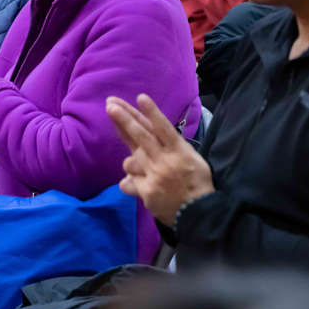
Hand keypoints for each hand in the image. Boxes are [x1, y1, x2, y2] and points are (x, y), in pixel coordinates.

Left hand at [107, 94, 212, 225]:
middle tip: (110, 104)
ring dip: (132, 163)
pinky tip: (140, 186)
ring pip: (129, 160)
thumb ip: (170, 149)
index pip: (163, 127)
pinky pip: (127, 182)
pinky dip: (131, 183)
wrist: (198, 212)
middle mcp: (164, 160)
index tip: (140, 97)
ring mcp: (153, 175)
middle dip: (124, 119)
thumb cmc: (197, 182)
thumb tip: (149, 142)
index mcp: (179, 150)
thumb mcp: (191, 159)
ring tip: (145, 171)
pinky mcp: (145, 191)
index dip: (152, 112)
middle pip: (141, 136)